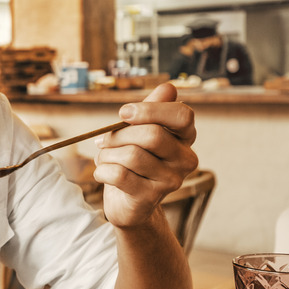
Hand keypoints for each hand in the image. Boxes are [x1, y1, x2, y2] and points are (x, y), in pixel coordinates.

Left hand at [93, 83, 197, 227]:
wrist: (127, 201)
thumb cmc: (132, 158)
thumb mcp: (138, 130)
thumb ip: (151, 108)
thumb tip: (168, 88)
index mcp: (185, 138)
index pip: (182, 115)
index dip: (150, 109)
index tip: (123, 113)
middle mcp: (185, 159)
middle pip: (152, 135)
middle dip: (118, 135)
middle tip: (103, 140)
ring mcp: (171, 181)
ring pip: (132, 155)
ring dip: (106, 154)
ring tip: (103, 158)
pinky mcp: (151, 198)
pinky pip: (119, 175)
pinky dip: (102, 170)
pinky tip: (102, 172)